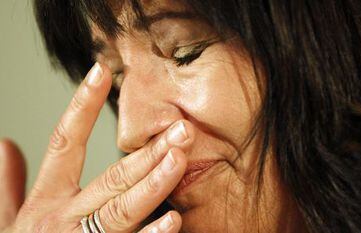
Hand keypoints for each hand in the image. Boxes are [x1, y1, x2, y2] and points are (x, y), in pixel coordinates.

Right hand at [0, 62, 193, 232]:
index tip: (102, 72)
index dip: (81, 105)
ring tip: (179, 159)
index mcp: (47, 201)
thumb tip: (5, 145)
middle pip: (111, 178)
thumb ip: (10, 183)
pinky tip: (174, 220)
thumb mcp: (9, 218)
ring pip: (122, 210)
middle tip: (181, 129)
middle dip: (147, 153)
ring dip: (154, 184)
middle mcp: (65, 219)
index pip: (65, 142)